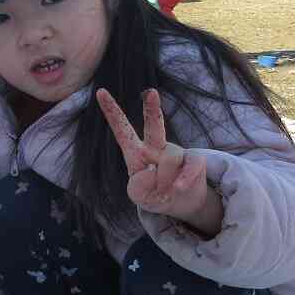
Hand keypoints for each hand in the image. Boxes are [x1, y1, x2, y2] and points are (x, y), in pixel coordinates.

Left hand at [95, 88, 220, 235]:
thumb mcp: (138, 194)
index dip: (111, 111)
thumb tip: (155, 170)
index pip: (121, 129)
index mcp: (135, 151)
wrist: (180, 203)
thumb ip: (139, 185)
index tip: (100, 91)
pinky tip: (179, 188)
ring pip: (169, 158)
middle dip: (152, 108)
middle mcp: (156, 146)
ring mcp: (176, 151)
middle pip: (153, 125)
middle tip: (151, 92)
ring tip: (165, 190)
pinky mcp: (194, 160)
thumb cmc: (153, 194)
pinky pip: (189, 167)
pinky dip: (183, 180)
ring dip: (165, 180)